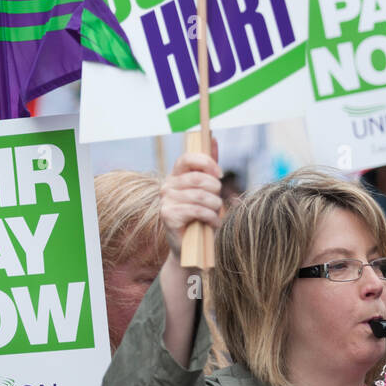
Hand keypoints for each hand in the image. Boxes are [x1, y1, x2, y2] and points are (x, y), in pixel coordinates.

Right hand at [160, 140, 222, 260]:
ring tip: (216, 215)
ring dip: (215, 207)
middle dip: (216, 191)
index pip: (188, 158)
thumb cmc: (202, 215)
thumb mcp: (208, 188)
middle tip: (218, 202)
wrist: (192, 247)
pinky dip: (211, 218)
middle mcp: (167, 185)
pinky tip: (212, 224)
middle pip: (199, 178)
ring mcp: (165, 200)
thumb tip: (213, 138)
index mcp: (176, 175)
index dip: (206, 163)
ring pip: (200, 196)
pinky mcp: (168, 216)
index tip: (220, 174)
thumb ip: (210, 165)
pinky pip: (197, 210)